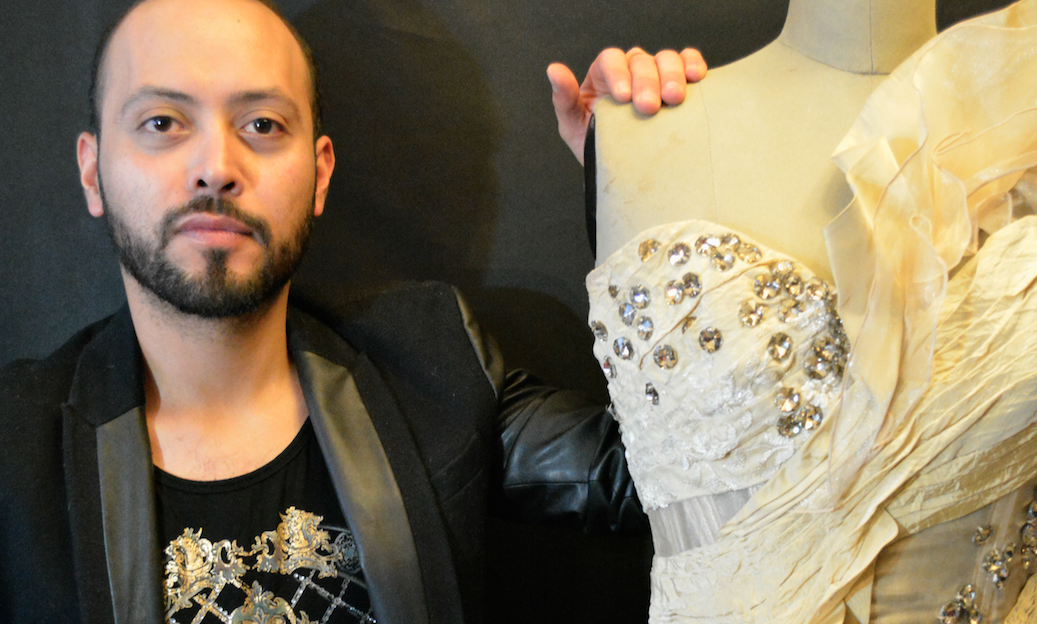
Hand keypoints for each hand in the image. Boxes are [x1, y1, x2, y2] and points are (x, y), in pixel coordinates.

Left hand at [548, 47, 706, 163]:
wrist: (623, 170)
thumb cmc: (596, 146)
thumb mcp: (574, 127)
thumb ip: (564, 99)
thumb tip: (554, 70)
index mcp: (603, 76)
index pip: (610, 60)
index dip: (618, 74)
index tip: (622, 98)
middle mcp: (630, 70)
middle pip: (640, 60)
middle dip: (646, 81)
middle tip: (648, 107)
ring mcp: (656, 75)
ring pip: (666, 59)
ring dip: (672, 75)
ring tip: (674, 99)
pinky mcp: (678, 83)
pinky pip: (688, 62)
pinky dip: (693, 65)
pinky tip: (696, 78)